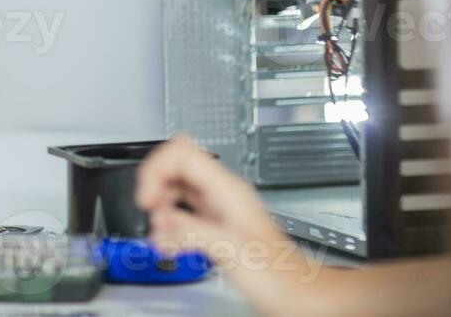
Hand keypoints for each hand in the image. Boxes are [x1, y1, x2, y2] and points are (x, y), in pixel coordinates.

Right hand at [136, 135, 325, 316]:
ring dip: (160, 206)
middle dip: (155, 186)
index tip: (147, 200)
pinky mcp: (215, 226)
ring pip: (176, 187)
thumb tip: (160, 224)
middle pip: (175, 165)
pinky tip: (169, 240)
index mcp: (228, 190)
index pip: (180, 153)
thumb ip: (192, 231)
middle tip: (152, 214)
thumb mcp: (233, 250)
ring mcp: (219, 208)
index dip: (156, 170)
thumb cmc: (282, 278)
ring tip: (161, 231)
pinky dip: (169, 222)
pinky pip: (182, 210)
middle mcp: (222, 194)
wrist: (303, 297)